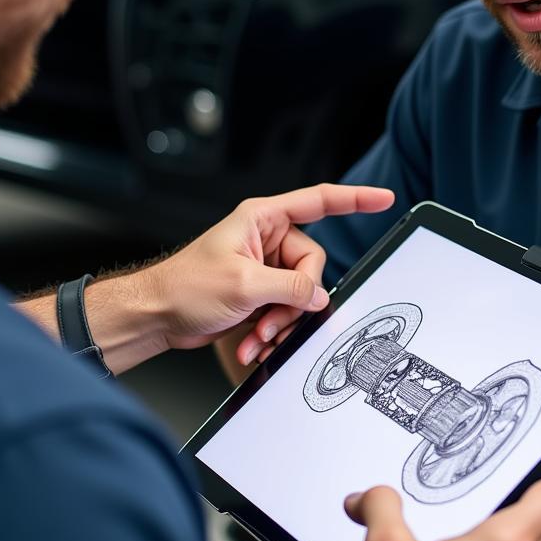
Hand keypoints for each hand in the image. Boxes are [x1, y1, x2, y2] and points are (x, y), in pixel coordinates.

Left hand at [141, 183, 393, 356]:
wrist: (156, 315)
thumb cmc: (184, 286)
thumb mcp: (244, 285)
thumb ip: (290, 287)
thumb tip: (319, 297)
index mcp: (263, 219)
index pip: (319, 201)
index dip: (356, 198)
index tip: (384, 198)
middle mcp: (267, 239)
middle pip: (312, 265)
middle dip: (296, 299)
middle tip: (271, 316)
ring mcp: (265, 267)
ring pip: (300, 293)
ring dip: (280, 321)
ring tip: (255, 334)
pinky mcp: (260, 292)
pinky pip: (284, 309)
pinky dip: (271, 329)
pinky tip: (251, 342)